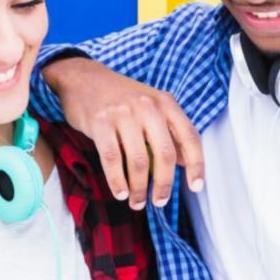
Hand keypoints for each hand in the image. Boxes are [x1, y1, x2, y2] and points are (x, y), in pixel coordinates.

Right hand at [43, 56, 203, 209]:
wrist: (83, 78)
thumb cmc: (120, 96)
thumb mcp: (151, 106)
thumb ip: (169, 131)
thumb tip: (184, 161)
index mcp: (165, 103)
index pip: (189, 137)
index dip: (196, 165)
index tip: (196, 186)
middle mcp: (148, 106)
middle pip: (164, 154)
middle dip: (163, 184)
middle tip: (160, 201)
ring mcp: (123, 114)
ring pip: (138, 161)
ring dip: (138, 188)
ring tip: (137, 201)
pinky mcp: (100, 122)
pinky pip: (112, 159)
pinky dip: (117, 181)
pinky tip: (120, 192)